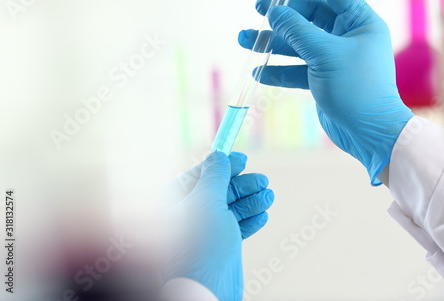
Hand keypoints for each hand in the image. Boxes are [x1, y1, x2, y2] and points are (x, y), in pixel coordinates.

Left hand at [162, 152, 272, 300]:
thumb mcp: (206, 201)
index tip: (243, 159)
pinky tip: (262, 215)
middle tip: (262, 180)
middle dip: (241, 185)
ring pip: (229, 210)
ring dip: (250, 201)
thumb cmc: (199, 245)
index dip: (221, 165)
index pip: (198, 175)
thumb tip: (218, 156)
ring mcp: (203, 233)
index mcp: (174, 203)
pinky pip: (235, 228)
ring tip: (268, 195)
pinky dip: (249, 220)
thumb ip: (214, 176)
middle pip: (217, 191)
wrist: (206, 290)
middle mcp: (187, 217)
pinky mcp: (219, 248)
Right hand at [239, 0, 413, 184]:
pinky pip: (297, 69)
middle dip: (283, 14)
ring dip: (273, 43)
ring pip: (299, 44)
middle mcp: (347, 37)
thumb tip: (274, 12)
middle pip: (310, 17)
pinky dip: (279, 70)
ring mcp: (334, 59)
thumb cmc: (356, 88)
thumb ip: (297, 30)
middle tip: (258, 9)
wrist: (368, 132)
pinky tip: (259, 72)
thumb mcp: (325, 54)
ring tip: (245, 39)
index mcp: (359, 22)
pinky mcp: (323, 80)